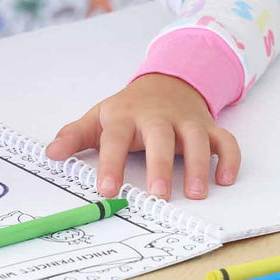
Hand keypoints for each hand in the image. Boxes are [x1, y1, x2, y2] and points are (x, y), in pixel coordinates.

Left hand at [43, 74, 240, 200]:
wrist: (165, 83)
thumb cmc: (128, 110)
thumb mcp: (98, 118)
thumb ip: (75, 136)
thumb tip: (50, 153)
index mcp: (125, 117)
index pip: (115, 139)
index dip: (110, 163)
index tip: (107, 189)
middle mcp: (157, 118)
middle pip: (160, 137)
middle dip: (159, 165)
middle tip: (158, 196)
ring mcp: (186, 121)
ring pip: (197, 138)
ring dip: (198, 164)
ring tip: (195, 194)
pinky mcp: (209, 127)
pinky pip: (225, 140)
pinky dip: (230, 158)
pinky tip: (227, 179)